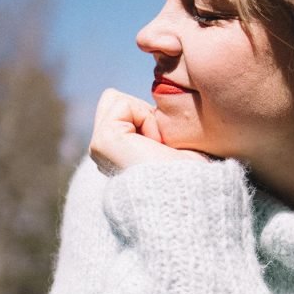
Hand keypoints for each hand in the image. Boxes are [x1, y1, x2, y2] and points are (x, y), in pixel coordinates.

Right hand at [89, 87, 207, 174]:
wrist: (191, 194)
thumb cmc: (194, 172)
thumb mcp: (177, 142)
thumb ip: (159, 123)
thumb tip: (159, 106)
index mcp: (117, 154)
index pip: (123, 107)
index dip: (151, 116)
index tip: (168, 147)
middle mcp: (103, 154)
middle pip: (114, 99)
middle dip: (143, 112)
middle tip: (162, 144)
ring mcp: (99, 148)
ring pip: (115, 99)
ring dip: (146, 117)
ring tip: (158, 146)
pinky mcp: (102, 142)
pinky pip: (123, 104)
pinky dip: (146, 119)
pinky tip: (154, 145)